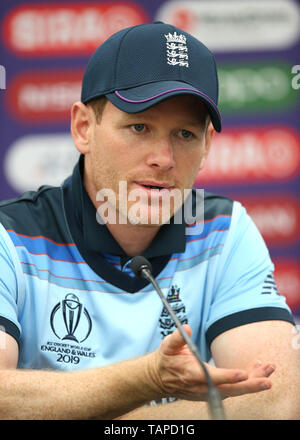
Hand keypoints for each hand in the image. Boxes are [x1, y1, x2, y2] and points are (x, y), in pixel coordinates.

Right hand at [152, 325, 274, 400]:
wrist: (160, 378)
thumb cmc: (166, 359)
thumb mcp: (168, 345)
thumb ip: (178, 337)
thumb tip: (187, 328)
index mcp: (192, 374)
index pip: (213, 377)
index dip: (228, 376)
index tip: (243, 373)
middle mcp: (203, 387)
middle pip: (230, 389)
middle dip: (250, 385)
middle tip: (267, 380)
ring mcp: (209, 392)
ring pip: (235, 390)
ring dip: (253, 381)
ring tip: (269, 369)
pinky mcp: (213, 392)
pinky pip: (234, 389)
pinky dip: (247, 380)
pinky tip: (258, 370)